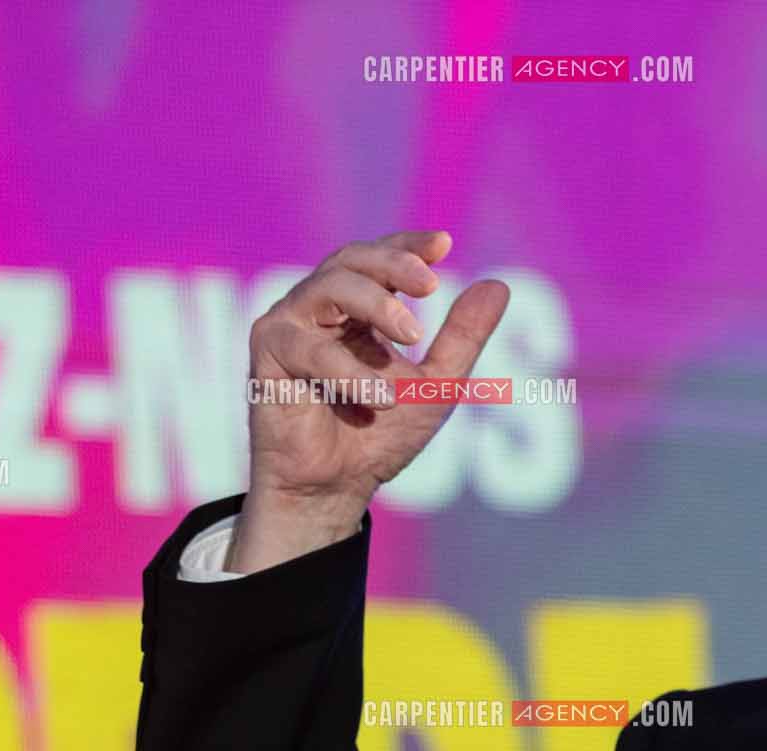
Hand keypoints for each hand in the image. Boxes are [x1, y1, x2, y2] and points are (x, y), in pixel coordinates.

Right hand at [231, 229, 509, 571]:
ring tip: (411, 338)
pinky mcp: (268, 354)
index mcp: (355, 308)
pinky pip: (310, 349)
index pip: (379, 259)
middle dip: (393, 265)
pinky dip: (348, 370)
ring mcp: (289, 325)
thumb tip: (498, 286)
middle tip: (430, 285)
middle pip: (351, 260)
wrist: (335, 489)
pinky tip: (380, 397)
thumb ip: (462, 338)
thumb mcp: (436, 385)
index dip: (408, 246)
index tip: (444, 244)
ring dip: (375, 306)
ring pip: (328, 288)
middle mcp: (318, 308)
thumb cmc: (379, 437)